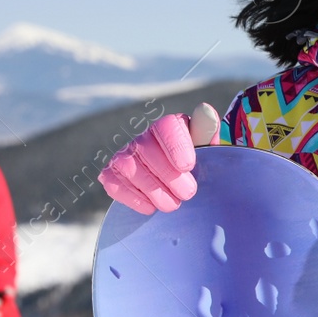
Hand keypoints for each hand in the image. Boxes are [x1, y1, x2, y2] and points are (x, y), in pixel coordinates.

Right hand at [97, 104, 218, 214]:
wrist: (176, 185)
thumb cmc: (192, 165)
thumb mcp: (205, 149)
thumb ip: (206, 130)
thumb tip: (205, 110)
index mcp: (167, 127)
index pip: (166, 127)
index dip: (176, 146)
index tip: (188, 166)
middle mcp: (143, 138)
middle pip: (147, 150)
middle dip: (169, 175)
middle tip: (188, 193)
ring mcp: (124, 156)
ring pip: (131, 168)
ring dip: (153, 190)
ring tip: (172, 204)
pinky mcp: (111, 174)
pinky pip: (114, 184)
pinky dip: (133, 198)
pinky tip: (151, 206)